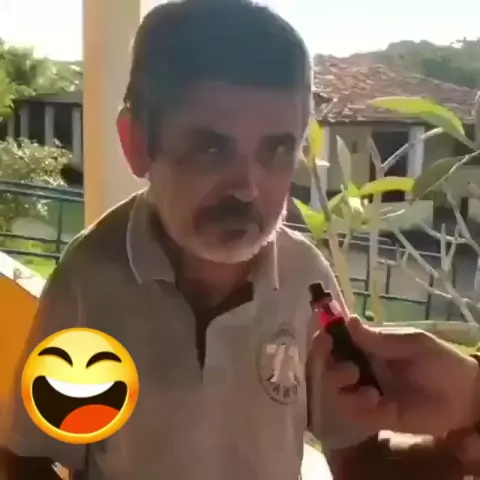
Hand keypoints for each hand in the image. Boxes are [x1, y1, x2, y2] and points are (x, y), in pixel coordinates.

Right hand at [309, 317, 479, 437]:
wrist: (467, 398)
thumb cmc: (440, 361)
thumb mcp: (412, 344)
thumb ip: (380, 339)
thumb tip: (349, 320)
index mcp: (367, 348)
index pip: (335, 343)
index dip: (322, 342)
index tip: (323, 341)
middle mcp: (362, 370)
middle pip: (327, 371)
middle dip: (330, 372)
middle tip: (351, 372)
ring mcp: (367, 394)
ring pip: (336, 395)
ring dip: (346, 395)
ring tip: (372, 395)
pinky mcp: (377, 417)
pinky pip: (357, 417)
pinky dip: (365, 413)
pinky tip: (384, 408)